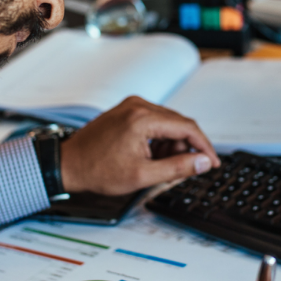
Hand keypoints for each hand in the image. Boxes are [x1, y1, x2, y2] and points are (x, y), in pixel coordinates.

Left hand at [59, 96, 219, 195]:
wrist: (68, 164)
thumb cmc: (98, 170)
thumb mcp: (142, 175)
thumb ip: (178, 168)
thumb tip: (204, 162)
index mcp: (143, 118)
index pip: (187, 127)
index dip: (204, 147)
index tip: (212, 162)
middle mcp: (138, 105)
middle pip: (179, 123)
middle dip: (185, 148)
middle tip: (181, 170)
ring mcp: (131, 106)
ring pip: (167, 123)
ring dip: (170, 145)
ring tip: (156, 166)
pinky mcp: (126, 111)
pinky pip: (154, 122)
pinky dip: (158, 139)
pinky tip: (148, 156)